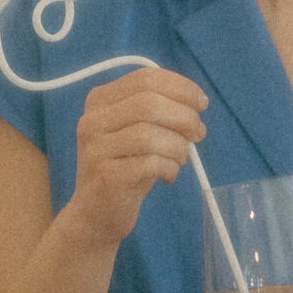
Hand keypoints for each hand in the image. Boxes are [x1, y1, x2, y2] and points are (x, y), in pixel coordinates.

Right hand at [63, 68, 207, 247]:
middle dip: (184, 116)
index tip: (201, 103)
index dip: (181, 87)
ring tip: (181, 159)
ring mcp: (96, 148)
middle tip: (198, 133)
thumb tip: (196, 104)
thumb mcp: (136, 132)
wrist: (95, 213)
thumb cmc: (124, 168)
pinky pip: (151, 163)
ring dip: (178, 146)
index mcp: (99, 100)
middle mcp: (92, 120)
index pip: (145, 78)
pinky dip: (170, 168)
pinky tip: (168, 176)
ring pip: (151, 134)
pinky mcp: (106, 175)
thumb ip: (158, 111)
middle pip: (149, 103)